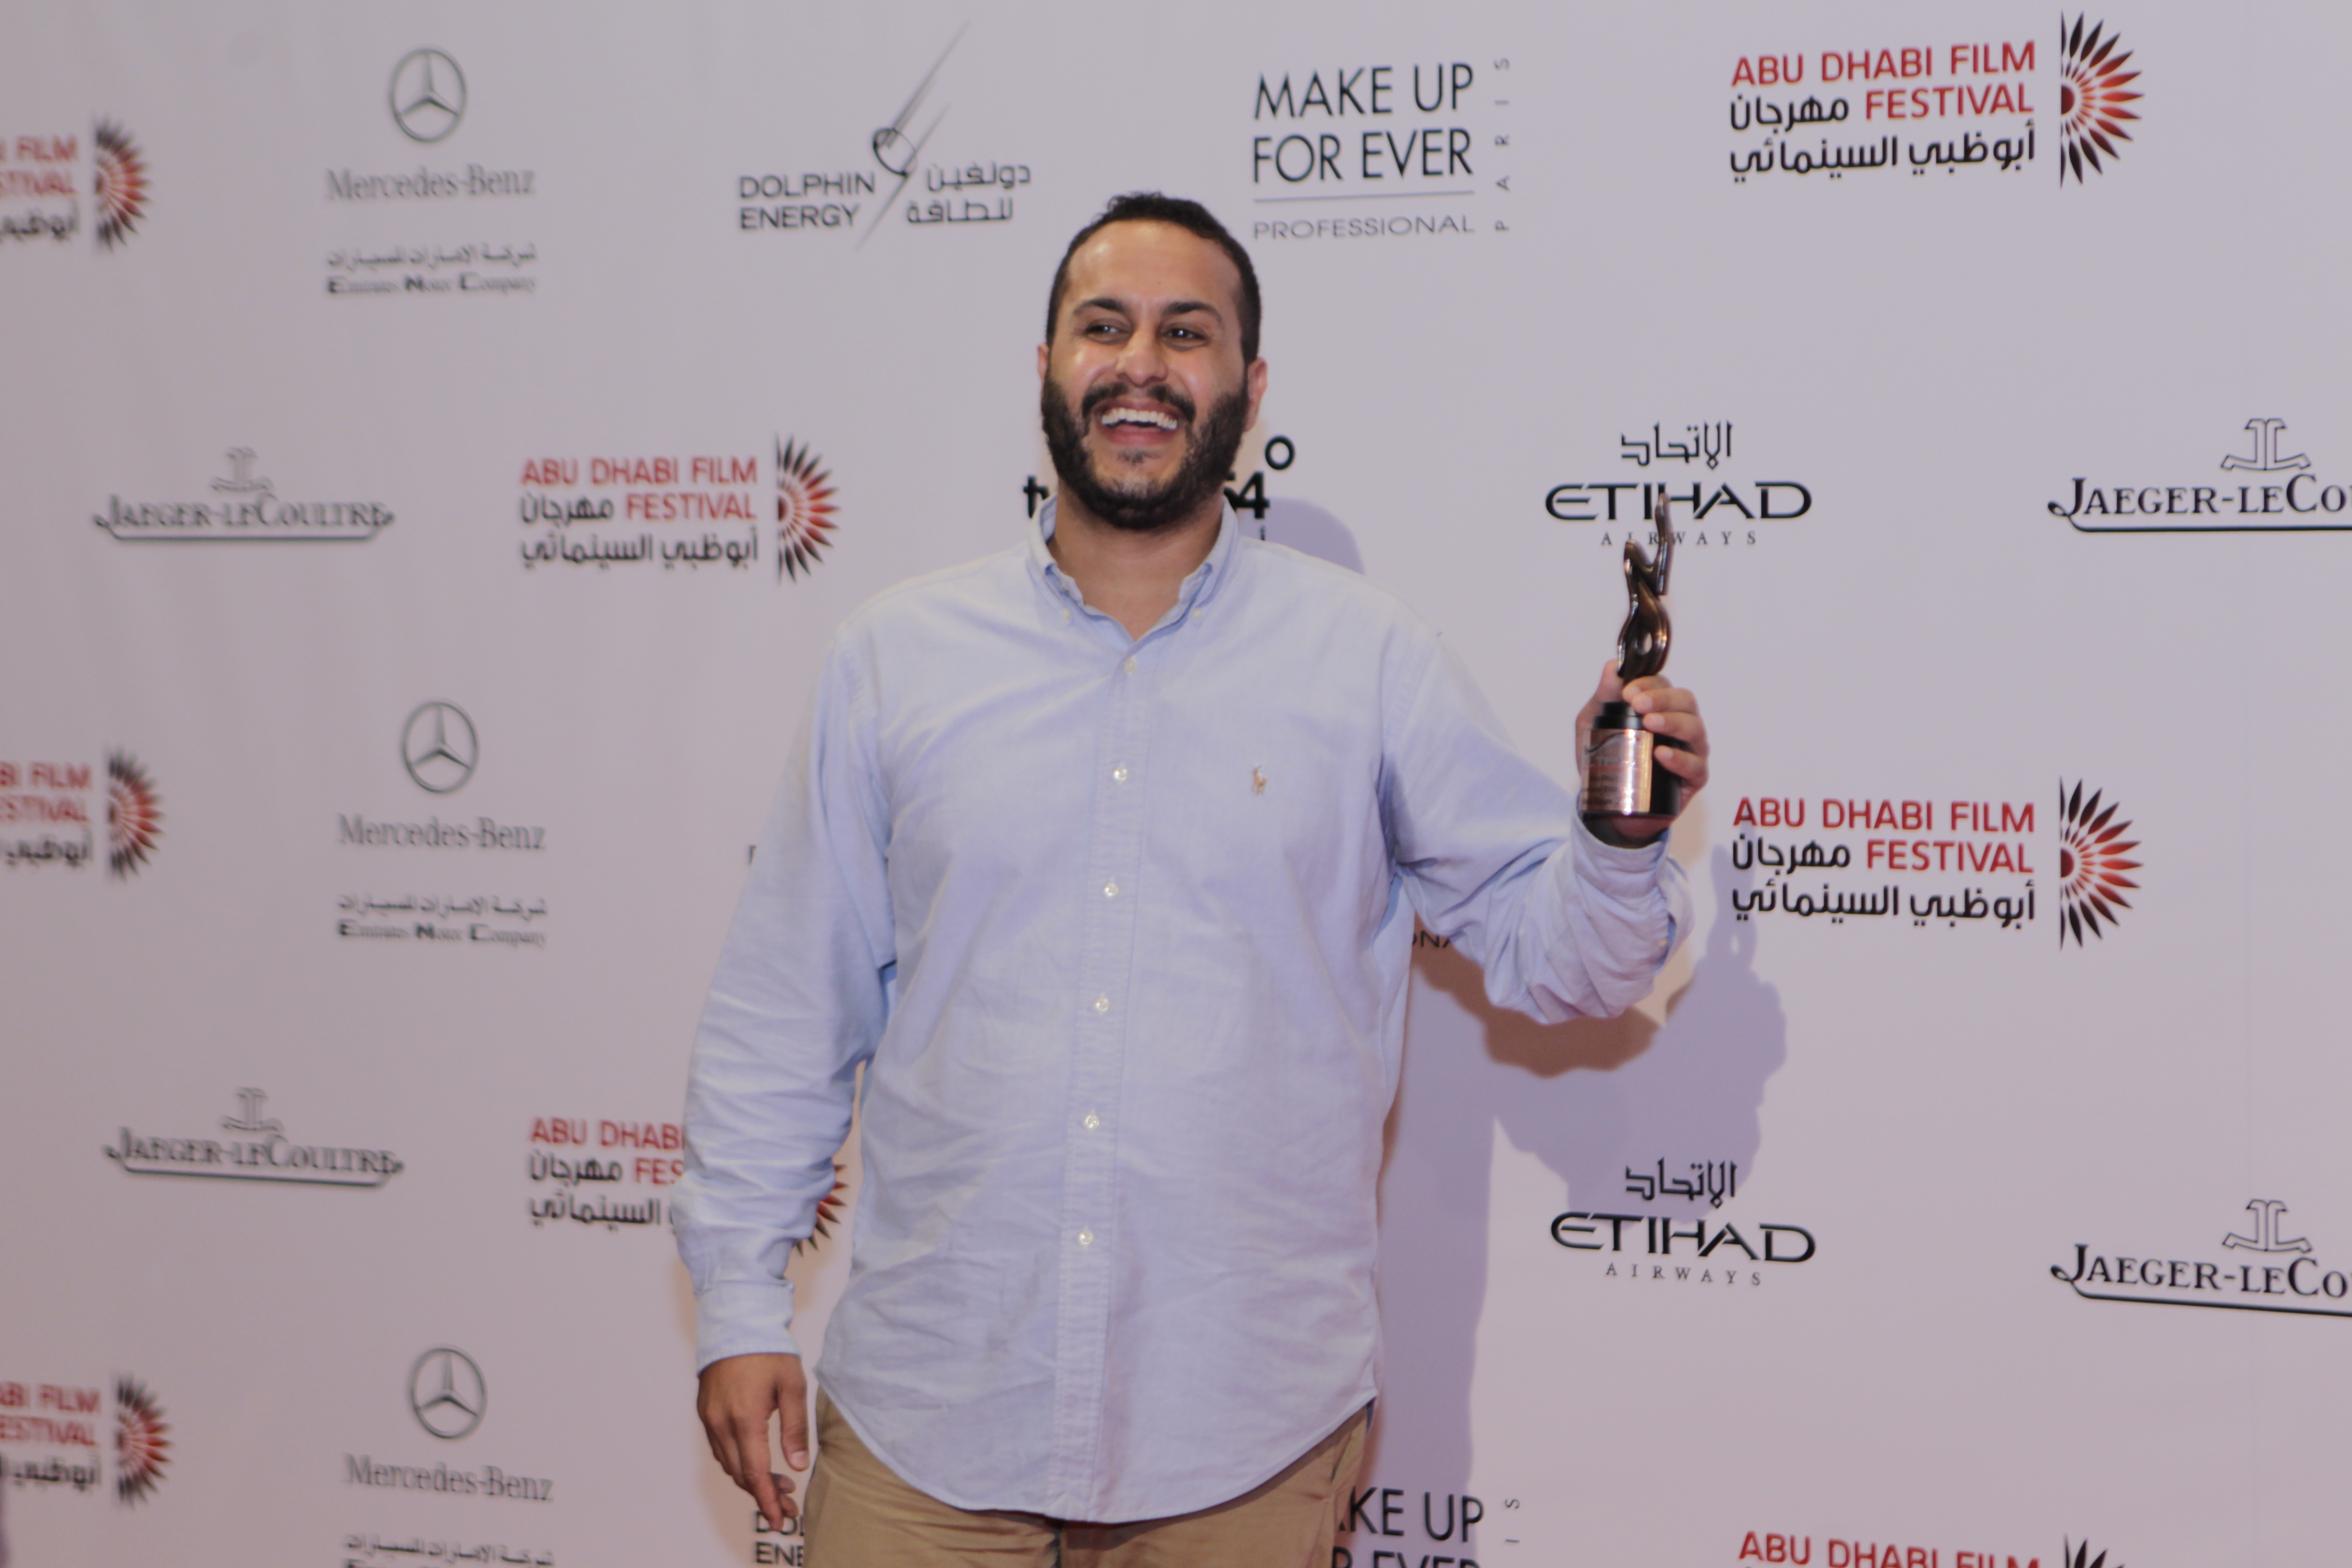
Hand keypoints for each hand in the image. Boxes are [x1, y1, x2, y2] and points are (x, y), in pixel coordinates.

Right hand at [697, 1352, 808, 1526]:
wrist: (736, 1322)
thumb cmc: (769, 1351)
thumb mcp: (792, 1386)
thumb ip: (795, 1428)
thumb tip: (797, 1465)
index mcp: (744, 1418)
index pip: (754, 1471)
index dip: (768, 1499)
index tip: (781, 1519)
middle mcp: (721, 1422)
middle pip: (740, 1473)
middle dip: (764, 1494)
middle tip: (789, 1504)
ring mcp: (709, 1417)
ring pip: (727, 1463)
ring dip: (751, 1478)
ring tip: (780, 1485)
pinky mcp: (705, 1411)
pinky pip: (719, 1447)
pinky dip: (737, 1461)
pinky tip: (756, 1461)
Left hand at [1575, 661, 1709, 837]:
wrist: (1609, 808)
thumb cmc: (1607, 761)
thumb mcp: (1594, 726)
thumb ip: (1603, 697)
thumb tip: (1611, 667)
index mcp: (1661, 708)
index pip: (1664, 686)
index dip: (1650, 684)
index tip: (1628, 691)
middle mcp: (1680, 726)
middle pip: (1685, 702)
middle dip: (1663, 699)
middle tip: (1639, 705)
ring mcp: (1690, 751)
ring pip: (1694, 729)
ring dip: (1673, 722)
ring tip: (1651, 724)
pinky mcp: (1694, 778)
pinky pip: (1695, 765)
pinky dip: (1679, 758)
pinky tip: (1661, 754)